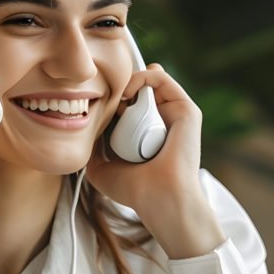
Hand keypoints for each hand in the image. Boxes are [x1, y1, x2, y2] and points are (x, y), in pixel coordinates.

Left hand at [85, 64, 224, 258]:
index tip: (95, 102)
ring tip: (116, 99)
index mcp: (144, 135)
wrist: (159, 196)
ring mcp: (174, 116)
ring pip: (148, 83)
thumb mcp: (101, 169)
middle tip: (106, 101)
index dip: (112, 97)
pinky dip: (142, 77)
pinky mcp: (185, 110)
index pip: (128, 104)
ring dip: (127, 83)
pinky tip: (126, 93)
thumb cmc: (133, 189)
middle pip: (137, 90)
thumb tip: (88, 131)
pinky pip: (162, 80)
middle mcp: (160, 123)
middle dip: (118, 88)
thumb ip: (93, 150)